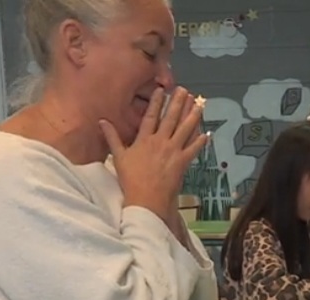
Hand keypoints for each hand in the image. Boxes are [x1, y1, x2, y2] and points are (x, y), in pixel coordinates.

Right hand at [100, 87, 207, 219]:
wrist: (146, 198)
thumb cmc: (131, 179)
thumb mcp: (118, 157)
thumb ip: (112, 137)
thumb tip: (102, 121)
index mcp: (144, 140)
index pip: (151, 116)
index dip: (157, 102)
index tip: (162, 90)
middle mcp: (160, 142)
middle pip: (171, 119)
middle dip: (178, 103)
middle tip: (185, 91)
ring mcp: (173, 151)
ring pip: (185, 130)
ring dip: (193, 116)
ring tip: (199, 105)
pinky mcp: (182, 162)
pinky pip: (194, 149)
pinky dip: (201, 141)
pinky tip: (207, 133)